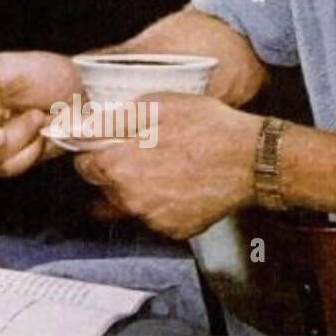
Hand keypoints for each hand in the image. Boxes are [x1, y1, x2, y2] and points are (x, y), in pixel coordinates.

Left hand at [71, 92, 262, 239]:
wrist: (252, 158)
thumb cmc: (205, 126)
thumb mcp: (154, 105)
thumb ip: (113, 120)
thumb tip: (83, 126)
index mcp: (118, 166)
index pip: (84, 166)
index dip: (94, 153)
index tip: (107, 147)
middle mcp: (130, 199)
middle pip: (106, 186)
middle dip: (115, 171)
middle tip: (141, 154)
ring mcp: (153, 218)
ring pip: (130, 203)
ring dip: (137, 189)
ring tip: (164, 168)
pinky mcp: (175, 230)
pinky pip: (156, 217)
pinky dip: (161, 204)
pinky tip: (178, 186)